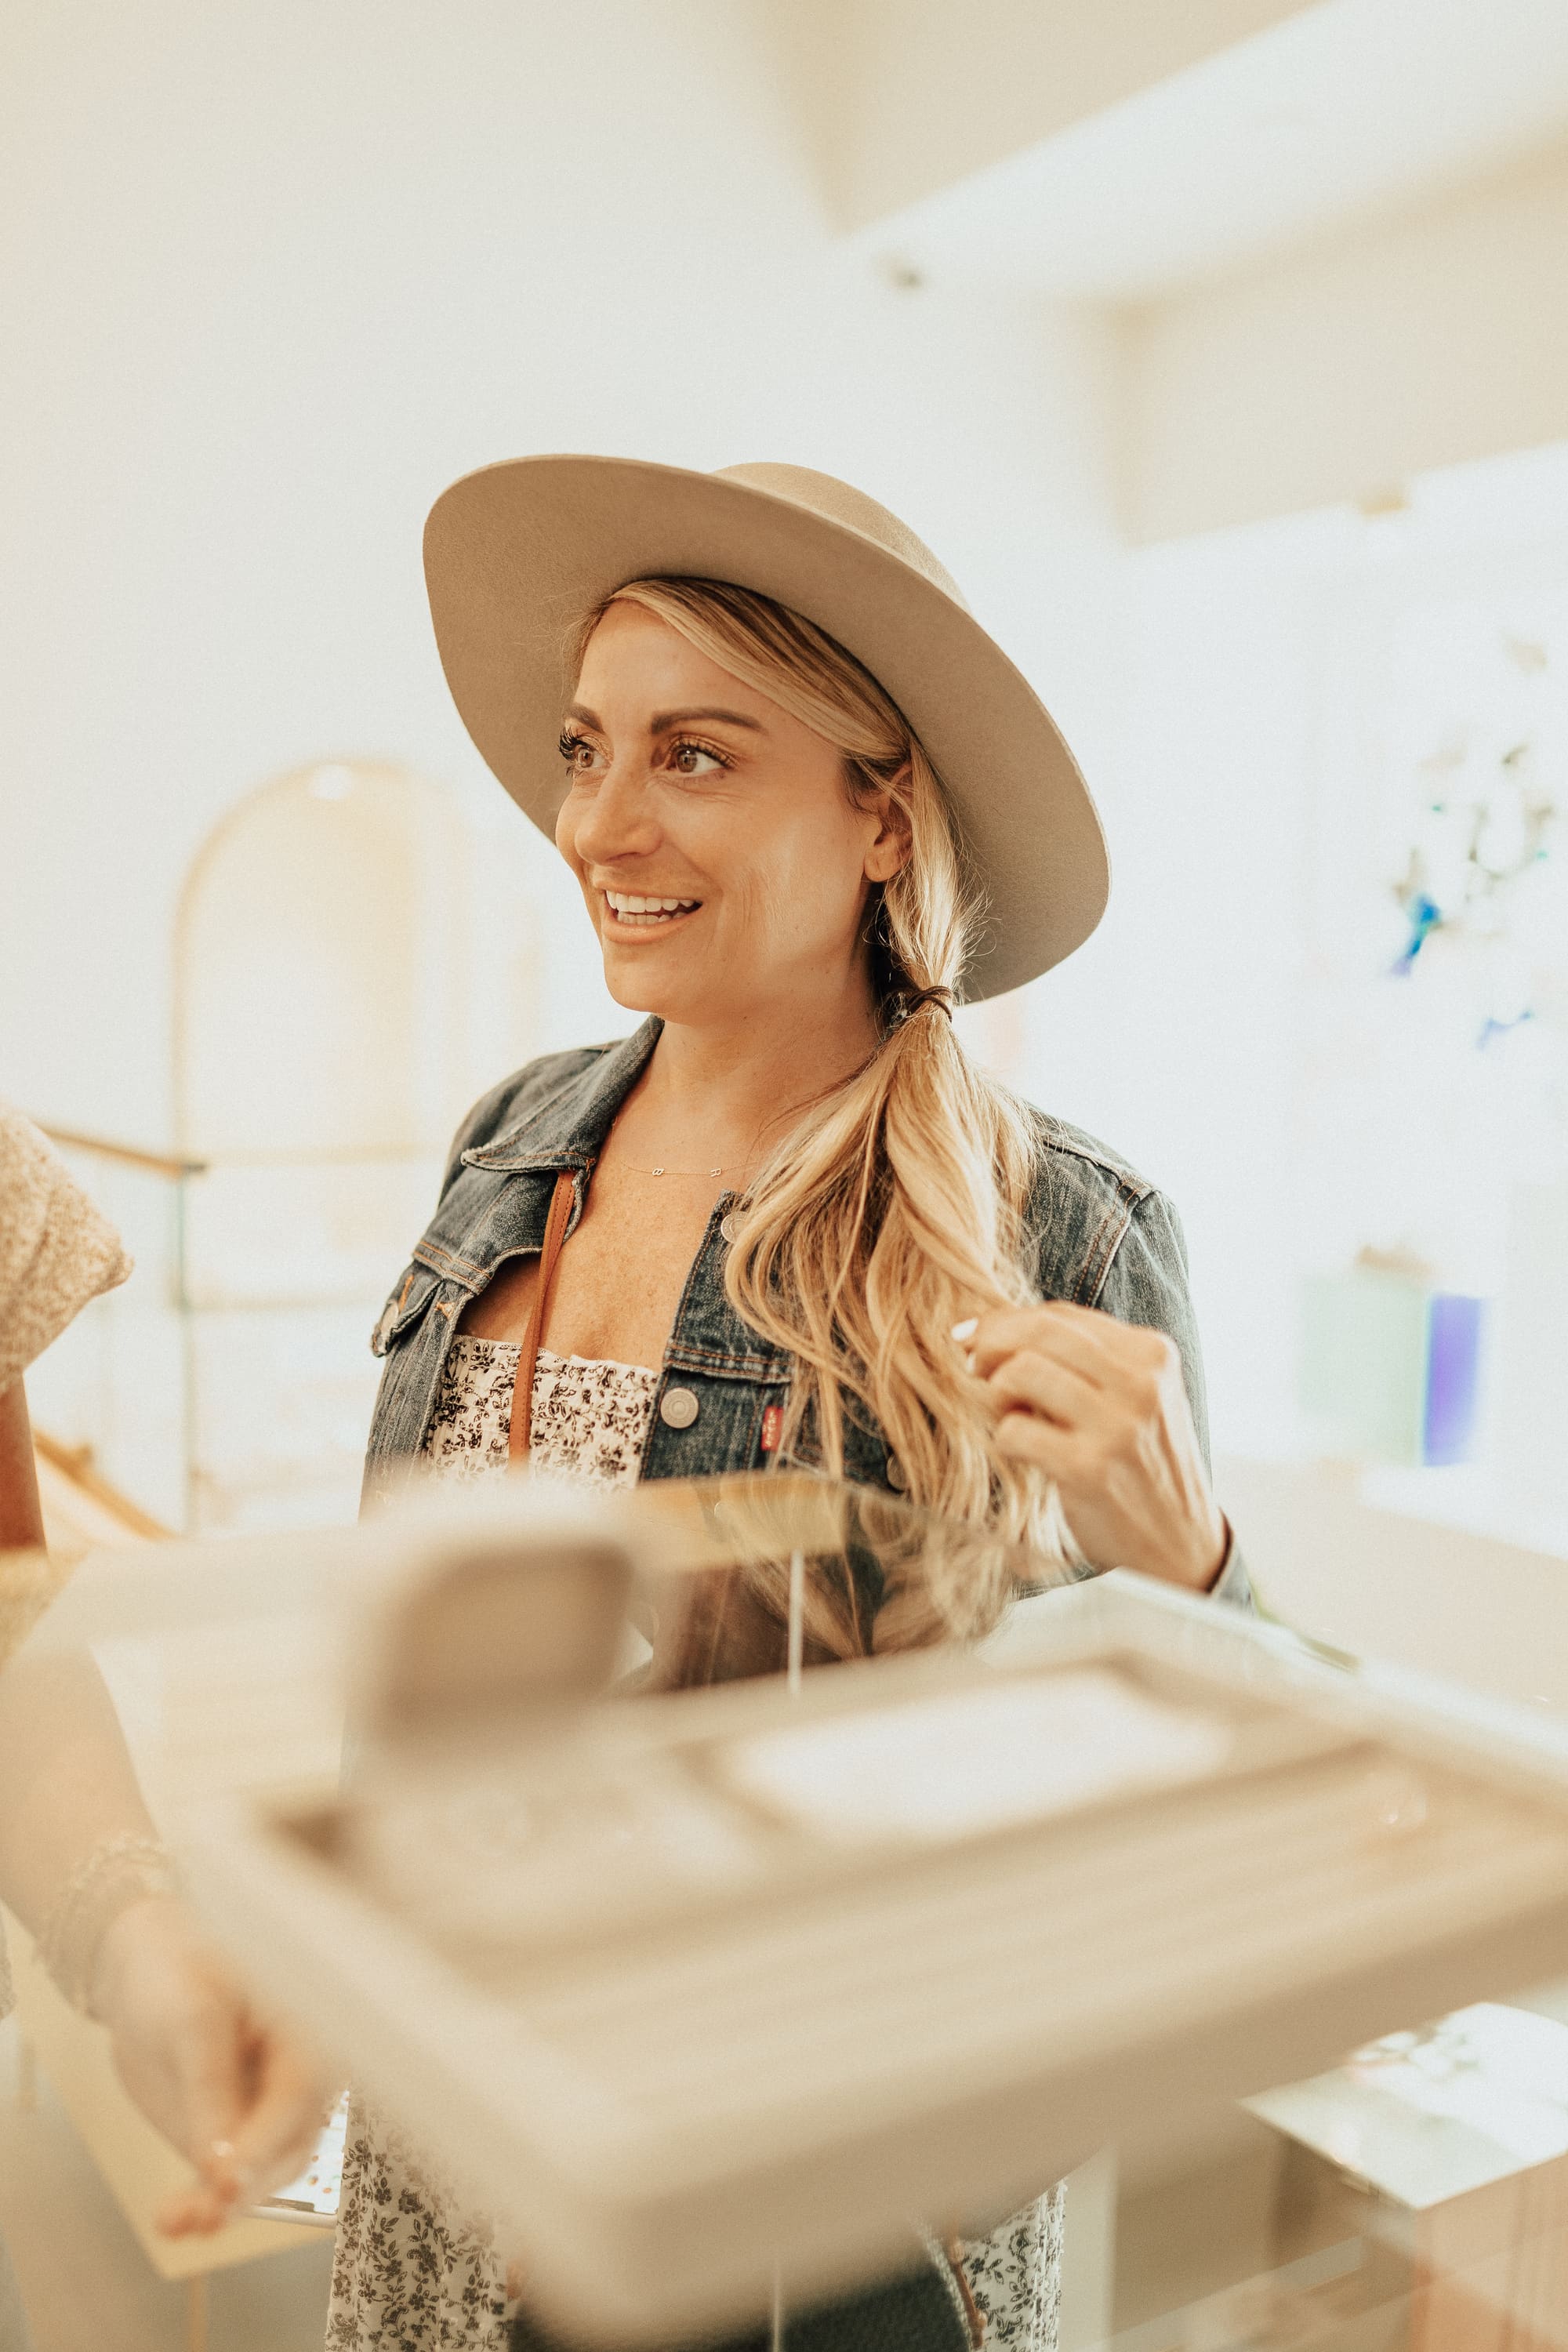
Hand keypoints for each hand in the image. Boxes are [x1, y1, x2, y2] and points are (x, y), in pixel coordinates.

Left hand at [89, 1895, 327, 2235]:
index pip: (297, 2096)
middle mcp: (296, 2078)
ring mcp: (264, 2112)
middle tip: (204, 2213)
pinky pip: (227, 2180)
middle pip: (288, 2147)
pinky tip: (171, 2221)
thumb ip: (209, 2085)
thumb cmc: (180, 1973)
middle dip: (246, 2186)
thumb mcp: (191, 2017)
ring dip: (220, 2205)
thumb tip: (220, 2164)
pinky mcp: (234, 2137)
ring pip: (260, 2174)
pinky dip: (202, 2204)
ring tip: (173, 2222)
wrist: (147, 1973)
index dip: (265, 2143)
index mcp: (307, 2030)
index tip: (225, 2180)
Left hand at [961, 1303, 1226, 1589]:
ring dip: (996, 1390)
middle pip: (1039, 1332)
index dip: (1007, 1320)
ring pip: (1021, 1371)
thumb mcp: (1137, 1397)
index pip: (1062, 1315)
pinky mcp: (1088, 1470)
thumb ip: (1086, 1360)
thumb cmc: (1143, 1465)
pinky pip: (1014, 1430)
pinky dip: (1004, 1437)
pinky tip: (1022, 1450)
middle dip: (990, 1342)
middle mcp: (1141, 1383)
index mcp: (1153, 1353)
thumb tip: (996, 1326)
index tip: (975, 1335)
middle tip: (973, 1364)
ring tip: (1006, 1412)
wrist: (1181, 1545)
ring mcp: (1117, 1427)